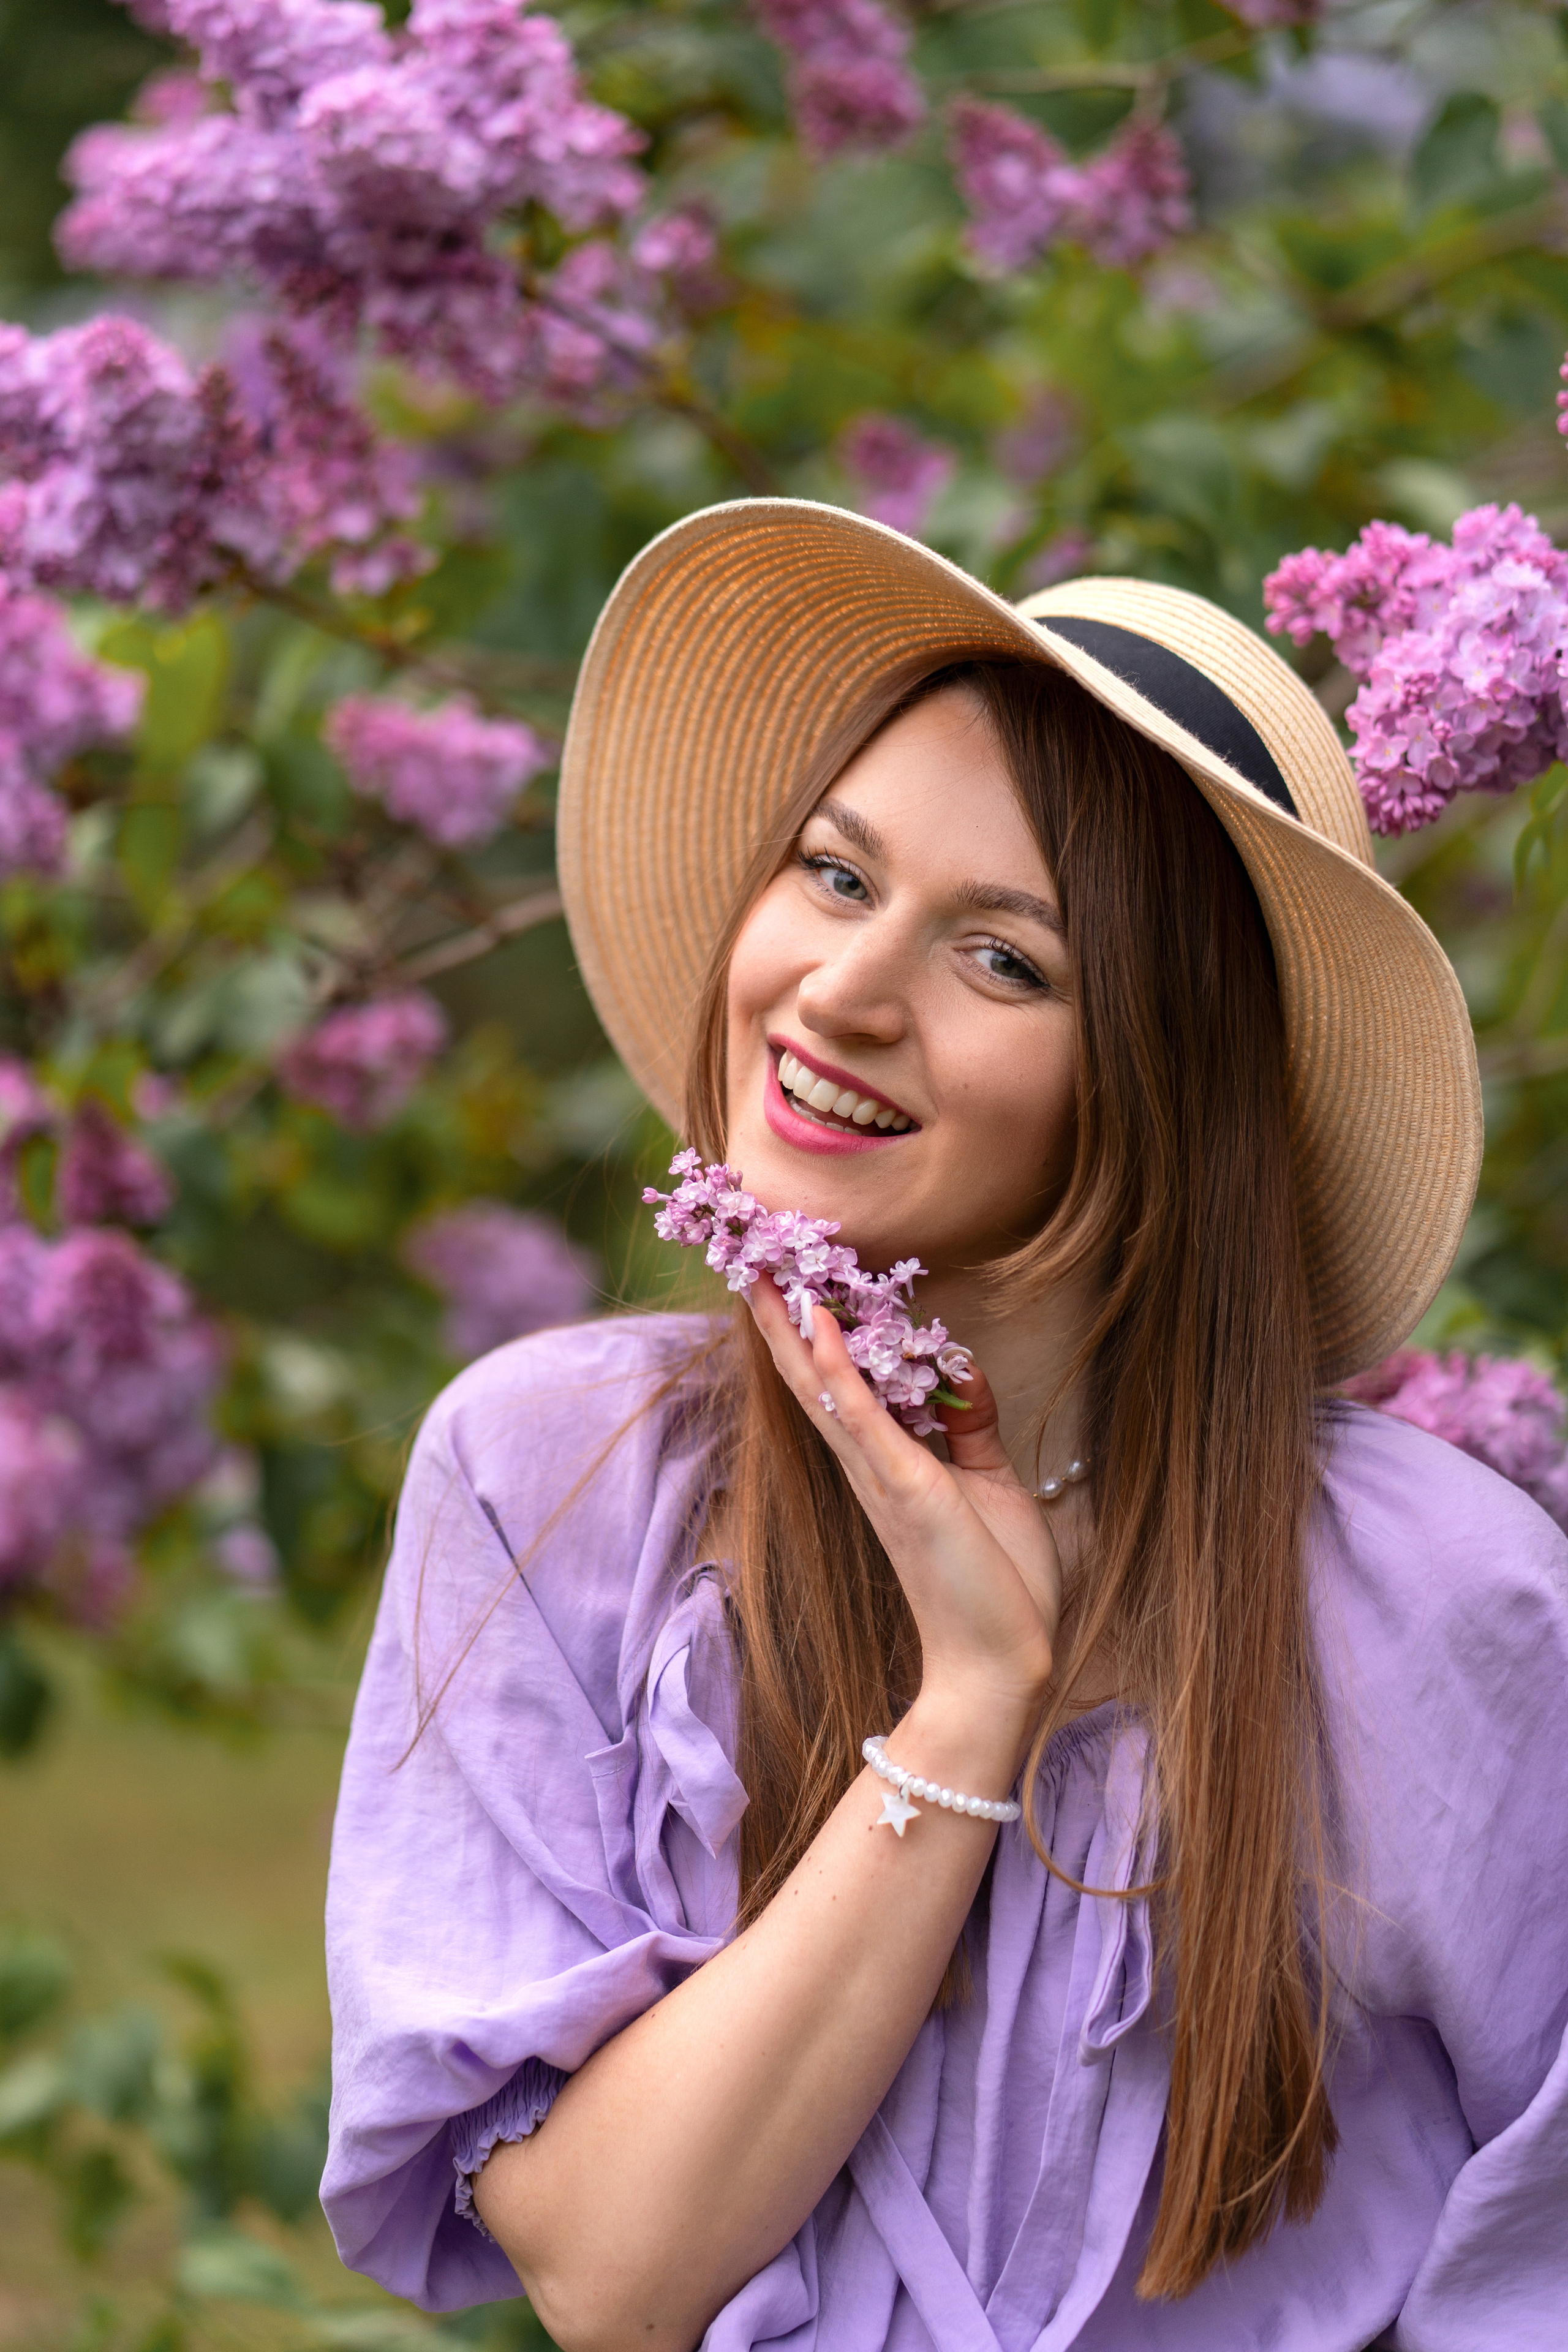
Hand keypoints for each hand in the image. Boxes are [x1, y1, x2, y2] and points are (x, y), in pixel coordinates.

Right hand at [747, 1276, 1060, 1728]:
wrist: (1001, 1661)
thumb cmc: (997, 1581)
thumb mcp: (991, 1482)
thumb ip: (972, 1424)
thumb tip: (961, 1368)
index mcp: (886, 1463)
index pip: (837, 1386)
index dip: (812, 1333)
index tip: (795, 1278)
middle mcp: (868, 1466)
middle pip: (809, 1381)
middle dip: (784, 1322)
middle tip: (758, 1262)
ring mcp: (880, 1476)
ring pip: (821, 1390)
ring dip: (793, 1331)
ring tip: (770, 1277)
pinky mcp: (904, 1488)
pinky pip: (861, 1418)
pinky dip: (836, 1369)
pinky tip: (818, 1326)